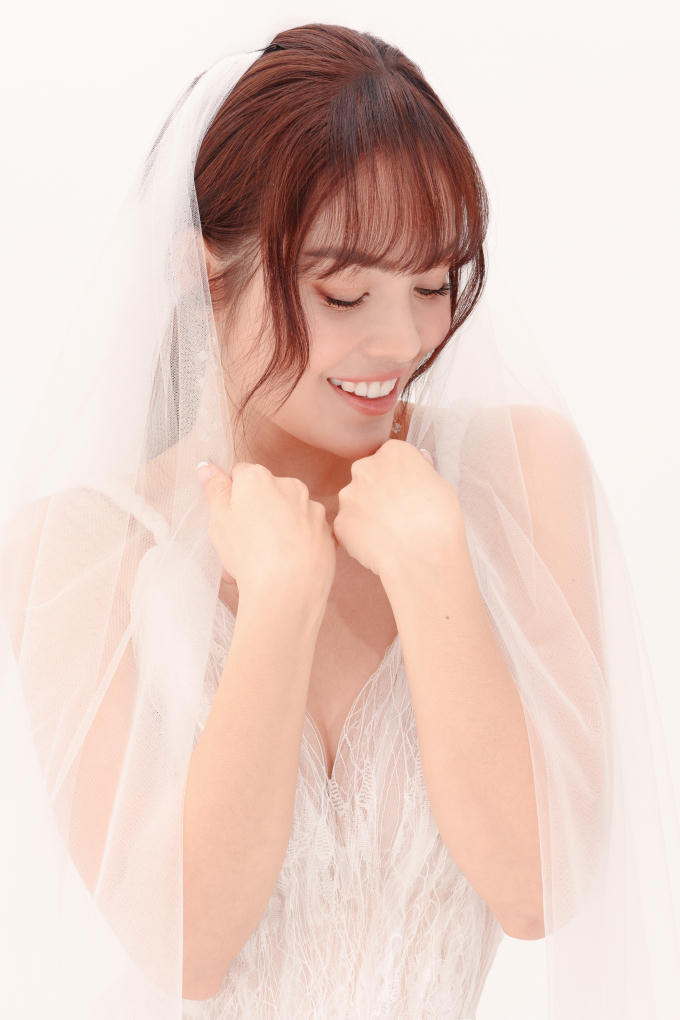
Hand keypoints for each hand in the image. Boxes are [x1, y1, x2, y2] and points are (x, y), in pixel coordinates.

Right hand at [196, 460, 336, 602]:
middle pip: (267, 495)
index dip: (232, 498)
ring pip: (288, 515)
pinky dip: (297, 544)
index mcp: (259, 478)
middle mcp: (290, 486)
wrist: (287, 589)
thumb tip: (207, 468)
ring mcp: (312, 509)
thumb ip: (215, 490)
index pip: (241, 475)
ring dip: (276, 531)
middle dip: (256, 514)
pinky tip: (285, 565)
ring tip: (263, 562)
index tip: (230, 519)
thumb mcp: (219, 520)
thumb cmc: (248, 553)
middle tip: (242, 546)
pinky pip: (306, 533)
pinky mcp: (327, 532)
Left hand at [332, 441, 464, 579]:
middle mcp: (365, 468)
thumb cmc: (439, 519)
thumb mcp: (439, 484)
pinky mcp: (341, 522)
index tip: (407, 492)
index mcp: (392, 453)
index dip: (398, 477)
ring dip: (367, 513)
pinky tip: (379, 545)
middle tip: (397, 513)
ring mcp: (349, 496)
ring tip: (389, 533)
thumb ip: (420, 470)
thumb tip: (415, 463)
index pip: (390, 458)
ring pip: (355, 502)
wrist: (424, 555)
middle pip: (368, 476)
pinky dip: (360, 536)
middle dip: (377, 491)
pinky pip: (349, 527)